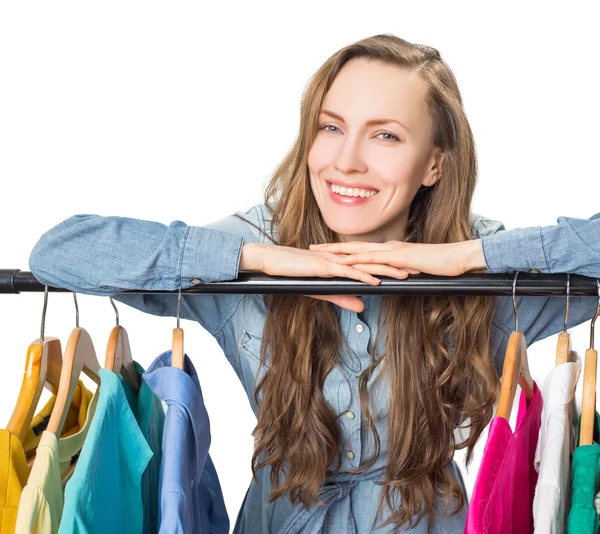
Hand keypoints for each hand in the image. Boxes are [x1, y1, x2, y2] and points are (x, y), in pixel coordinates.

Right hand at [245, 243, 414, 311]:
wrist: (272, 262)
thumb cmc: (294, 273)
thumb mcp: (322, 290)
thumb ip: (342, 296)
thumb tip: (362, 306)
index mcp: (342, 262)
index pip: (371, 263)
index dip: (391, 266)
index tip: (409, 270)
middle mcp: (341, 258)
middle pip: (374, 261)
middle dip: (397, 265)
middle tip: (419, 269)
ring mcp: (333, 261)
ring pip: (364, 265)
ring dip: (385, 270)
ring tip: (405, 275)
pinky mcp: (323, 267)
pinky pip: (346, 272)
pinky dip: (361, 277)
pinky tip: (375, 281)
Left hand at [309, 239, 483, 277]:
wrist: (458, 259)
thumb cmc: (439, 265)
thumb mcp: (415, 270)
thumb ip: (401, 272)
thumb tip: (392, 277)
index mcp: (390, 250)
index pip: (361, 248)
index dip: (341, 250)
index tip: (324, 251)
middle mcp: (389, 247)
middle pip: (354, 246)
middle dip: (331, 248)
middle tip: (312, 248)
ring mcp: (394, 251)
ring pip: (360, 250)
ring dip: (339, 252)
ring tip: (320, 254)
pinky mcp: (401, 258)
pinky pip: (376, 259)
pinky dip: (359, 260)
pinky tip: (346, 262)